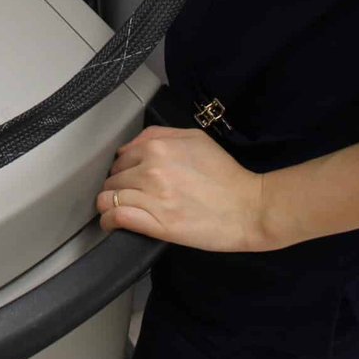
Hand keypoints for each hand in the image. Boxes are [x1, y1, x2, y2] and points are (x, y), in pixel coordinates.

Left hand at [97, 126, 282, 252]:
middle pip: (112, 178)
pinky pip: (116, 217)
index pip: (120, 157)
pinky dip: (109, 221)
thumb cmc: (226, 175)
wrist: (249, 208)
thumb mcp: (195, 139)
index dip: (122, 169)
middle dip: (116, 186)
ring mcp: (152, 197)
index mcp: (158, 147)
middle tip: (128, 195)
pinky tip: (112, 223)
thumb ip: (159, 134)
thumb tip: (130, 145)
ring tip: (116, 209)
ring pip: (108, 197)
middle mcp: (151, 170)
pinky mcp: (156, 223)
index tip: (127, 178)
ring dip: (108, 204)